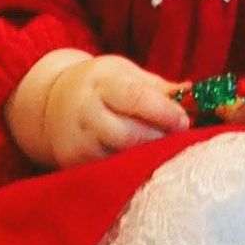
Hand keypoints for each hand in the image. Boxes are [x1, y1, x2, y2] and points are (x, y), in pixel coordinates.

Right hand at [38, 54, 190, 168]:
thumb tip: (192, 93)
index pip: (134, 98)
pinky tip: (142, 159)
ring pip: (121, 156)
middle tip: (178, 137)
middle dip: (159, 137)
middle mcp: (85, 113)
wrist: (51, 103)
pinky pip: (110, 170)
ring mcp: (78, 142)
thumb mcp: (125, 74)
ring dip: (148, 155)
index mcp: (101, 84)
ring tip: (162, 147)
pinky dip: (131, 166)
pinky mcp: (73, 164)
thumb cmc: (101, 85)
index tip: (184, 121)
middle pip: (129, 134)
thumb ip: (158, 87)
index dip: (163, 112)